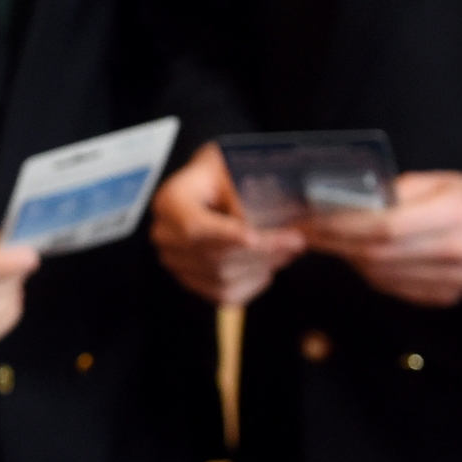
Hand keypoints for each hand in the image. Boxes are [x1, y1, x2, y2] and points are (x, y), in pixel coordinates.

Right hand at [148, 143, 309, 305]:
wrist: (213, 184)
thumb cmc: (224, 170)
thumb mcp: (232, 166)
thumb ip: (241, 193)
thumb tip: (261, 225)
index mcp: (170, 201)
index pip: (193, 226)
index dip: (225, 235)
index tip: (256, 237)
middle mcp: (166, 235)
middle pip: (213, 256)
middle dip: (260, 252)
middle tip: (295, 241)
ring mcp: (175, 262)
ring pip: (222, 278)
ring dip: (261, 267)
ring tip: (287, 251)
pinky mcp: (191, 280)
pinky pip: (224, 295)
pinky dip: (251, 284)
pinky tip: (267, 268)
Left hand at [302, 170, 461, 308]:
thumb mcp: (437, 180)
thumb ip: (395, 192)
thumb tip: (345, 203)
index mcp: (453, 215)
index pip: (384, 226)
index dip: (342, 226)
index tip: (310, 219)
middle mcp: (454, 252)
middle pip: (378, 254)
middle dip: (335, 244)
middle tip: (307, 232)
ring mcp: (451, 281)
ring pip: (381, 275)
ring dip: (348, 258)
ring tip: (329, 241)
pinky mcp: (445, 298)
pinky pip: (393, 288)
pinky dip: (369, 272)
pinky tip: (359, 256)